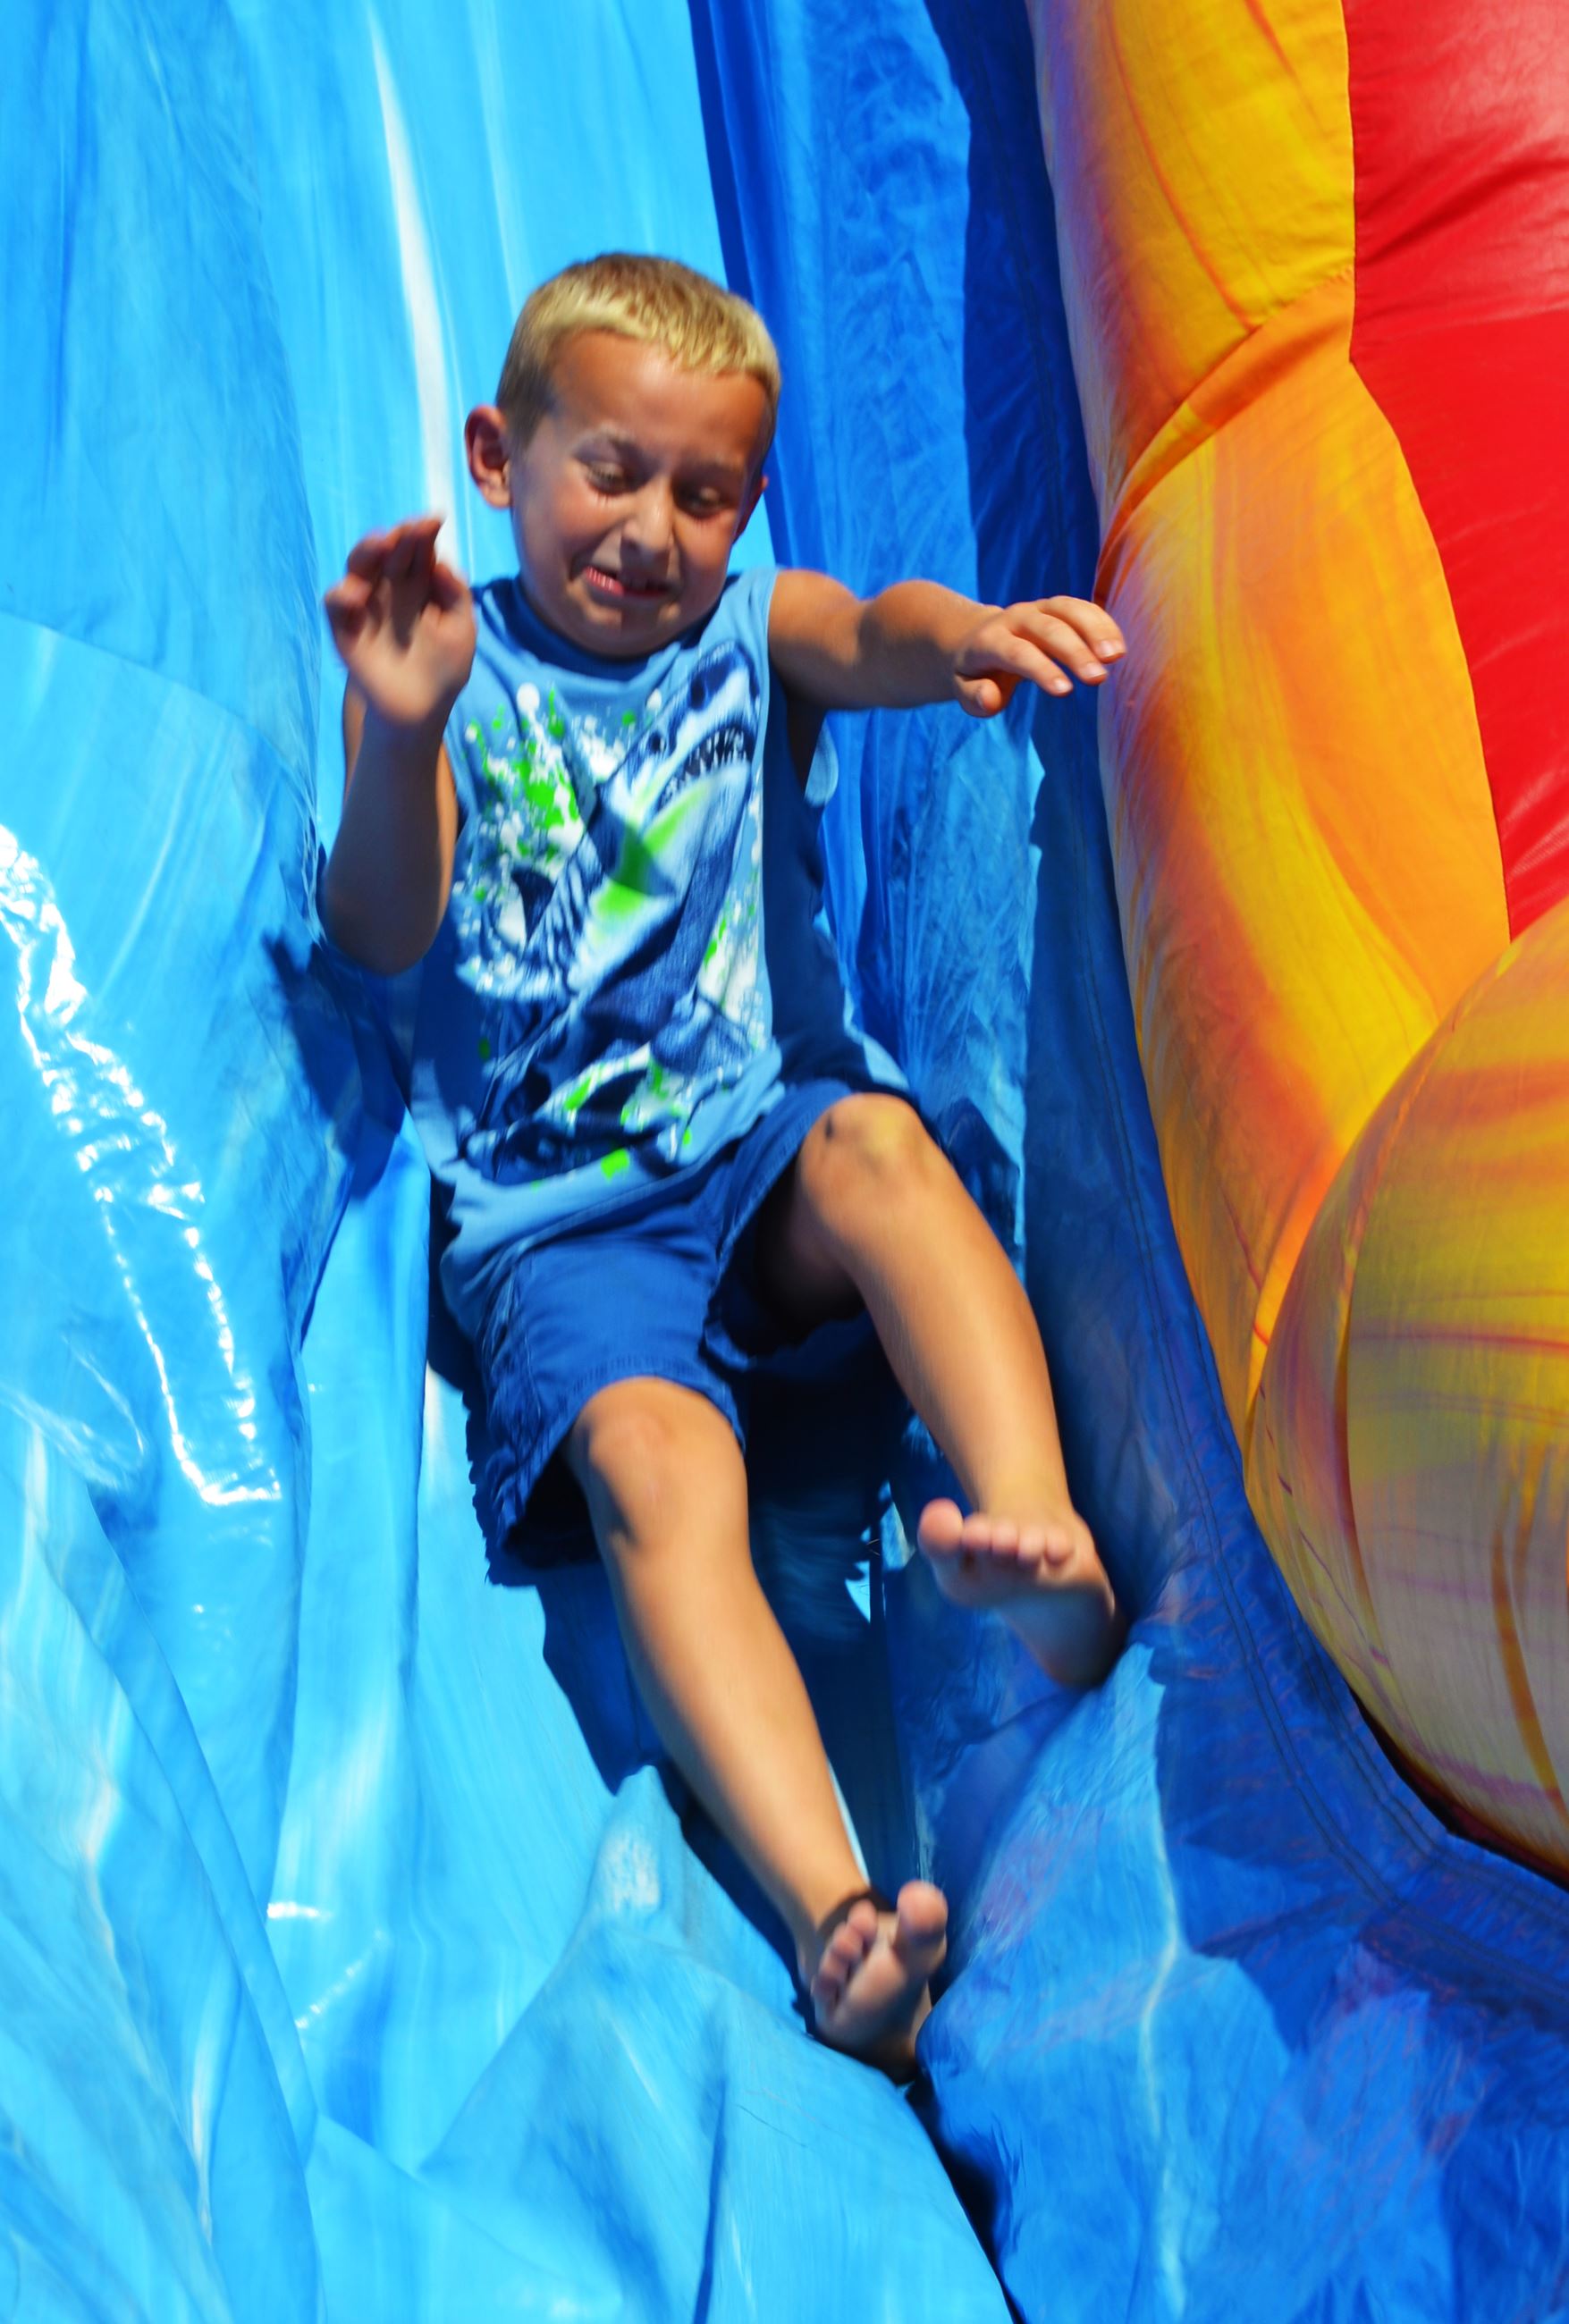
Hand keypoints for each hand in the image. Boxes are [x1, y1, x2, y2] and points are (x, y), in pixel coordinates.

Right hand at [324, 516, 475, 729]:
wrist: (421, 711)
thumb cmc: (445, 668)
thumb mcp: (462, 630)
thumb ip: (456, 595)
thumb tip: (439, 562)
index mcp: (419, 584)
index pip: (418, 549)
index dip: (423, 533)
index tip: (434, 520)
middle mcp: (390, 587)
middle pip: (388, 551)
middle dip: (397, 536)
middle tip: (408, 531)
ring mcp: (366, 605)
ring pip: (358, 566)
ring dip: (367, 550)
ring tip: (382, 544)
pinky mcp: (345, 629)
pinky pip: (336, 604)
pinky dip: (342, 594)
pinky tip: (358, 594)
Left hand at [952, 596, 1124, 717]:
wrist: (976, 637)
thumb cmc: (975, 673)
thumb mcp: (964, 689)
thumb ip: (975, 697)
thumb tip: (991, 698)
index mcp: (991, 640)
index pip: (1018, 653)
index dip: (1042, 669)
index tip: (1066, 691)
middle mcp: (1016, 618)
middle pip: (1049, 629)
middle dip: (1075, 652)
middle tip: (1098, 679)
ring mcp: (1039, 608)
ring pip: (1069, 610)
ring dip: (1095, 630)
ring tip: (1116, 657)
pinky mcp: (1058, 607)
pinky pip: (1083, 608)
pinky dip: (1102, 624)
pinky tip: (1119, 648)